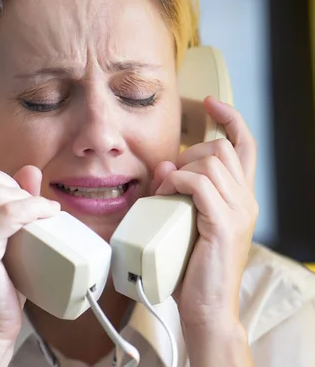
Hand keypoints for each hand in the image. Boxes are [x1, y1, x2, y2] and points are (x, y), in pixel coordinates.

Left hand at [151, 96, 257, 363]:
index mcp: (240, 198)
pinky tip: (168, 194)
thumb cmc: (193, 267)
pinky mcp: (224, 225)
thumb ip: (180, 192)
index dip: (230, 119)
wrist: (206, 308)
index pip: (245, 146)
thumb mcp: (186, 220)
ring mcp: (238, 212)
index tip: (211, 102)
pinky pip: (200, 184)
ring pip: (212, 161)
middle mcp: (245, 200)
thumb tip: (165, 166)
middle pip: (223, 149)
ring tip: (166, 190)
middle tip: (170, 176)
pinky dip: (177, 182)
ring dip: (180, 168)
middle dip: (190, 151)